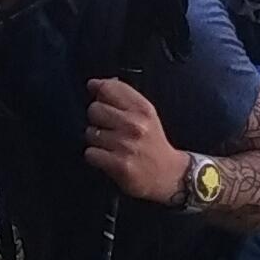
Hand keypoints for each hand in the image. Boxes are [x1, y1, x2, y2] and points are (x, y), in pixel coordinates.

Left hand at [83, 74, 188, 205]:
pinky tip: (108, 158)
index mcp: (143, 109)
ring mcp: (126, 145)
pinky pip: (90, 153)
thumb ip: (123, 98)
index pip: (109, 88)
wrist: (169, 174)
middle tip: (109, 128)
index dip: (98, 89)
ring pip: (91, 133)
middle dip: (97, 118)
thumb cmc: (153, 142)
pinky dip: (95, 157)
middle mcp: (135, 124)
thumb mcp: (146, 115)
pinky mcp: (119, 164)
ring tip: (111, 145)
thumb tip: (94, 84)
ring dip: (96, 140)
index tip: (96, 92)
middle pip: (95, 109)